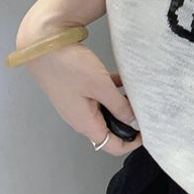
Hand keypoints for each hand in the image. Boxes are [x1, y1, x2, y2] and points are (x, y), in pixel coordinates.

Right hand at [16, 11, 142, 156]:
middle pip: (110, 129)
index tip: (149, 131)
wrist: (44, 47)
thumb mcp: (100, 86)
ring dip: (123, 105)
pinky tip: (125, 78)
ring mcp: (79, 103)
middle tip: (148, 110)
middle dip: (129, 123)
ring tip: (141, 94)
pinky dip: (114, 90)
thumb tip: (133, 121)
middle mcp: (81, 117)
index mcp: (85, 123)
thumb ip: (118, 105)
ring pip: (107, 110)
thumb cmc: (71, 68)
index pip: (111, 146)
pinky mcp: (79, 89)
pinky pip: (101, 95)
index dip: (131, 143)